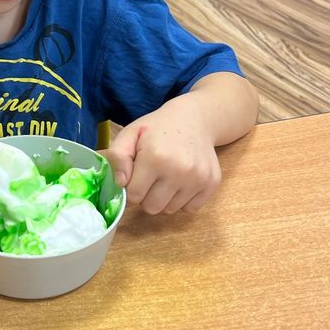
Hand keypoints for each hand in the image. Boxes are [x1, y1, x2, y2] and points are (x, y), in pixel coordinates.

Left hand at [106, 95, 221, 214]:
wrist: (194, 119)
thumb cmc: (157, 129)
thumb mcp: (130, 134)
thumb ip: (118, 157)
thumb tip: (120, 183)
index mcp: (155, 157)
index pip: (134, 196)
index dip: (132, 187)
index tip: (137, 175)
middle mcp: (179, 170)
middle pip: (152, 208)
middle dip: (146, 196)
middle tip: (151, 177)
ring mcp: (198, 178)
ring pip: (170, 210)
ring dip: (165, 198)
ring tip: (167, 176)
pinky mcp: (211, 183)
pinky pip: (190, 209)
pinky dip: (183, 200)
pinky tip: (181, 181)